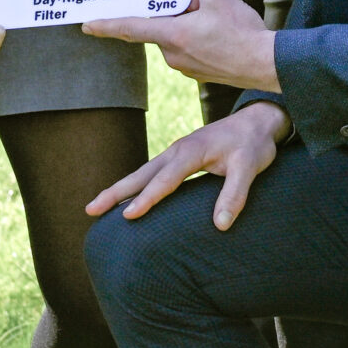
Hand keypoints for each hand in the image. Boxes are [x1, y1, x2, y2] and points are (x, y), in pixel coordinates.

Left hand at [82, 0, 278, 90]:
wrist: (266, 65)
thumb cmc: (243, 34)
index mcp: (173, 36)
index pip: (130, 29)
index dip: (107, 26)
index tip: (88, 26)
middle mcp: (174, 55)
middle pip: (160, 27)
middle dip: (173, 13)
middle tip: (195, 2)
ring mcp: (186, 66)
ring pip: (176, 37)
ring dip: (187, 24)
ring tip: (214, 16)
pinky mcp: (199, 72)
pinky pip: (189, 49)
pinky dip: (197, 37)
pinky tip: (219, 30)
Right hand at [87, 102, 290, 229]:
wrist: (258, 121)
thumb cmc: (253, 145)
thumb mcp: (250, 169)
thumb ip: (235, 195)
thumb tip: (220, 226)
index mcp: (191, 152)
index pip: (165, 180)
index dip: (147, 198)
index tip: (128, 215)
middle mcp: (178, 150)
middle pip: (141, 174)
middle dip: (115, 192)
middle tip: (90, 210)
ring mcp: (176, 153)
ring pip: (142, 173)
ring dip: (119, 190)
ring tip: (96, 208)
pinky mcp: (179, 158)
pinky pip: (150, 173)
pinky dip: (134, 186)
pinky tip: (126, 199)